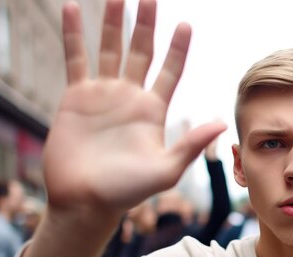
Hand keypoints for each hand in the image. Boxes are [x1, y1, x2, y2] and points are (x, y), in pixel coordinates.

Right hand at [44, 0, 225, 218]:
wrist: (85, 201)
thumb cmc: (127, 191)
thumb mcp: (166, 169)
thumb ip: (190, 145)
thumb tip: (220, 123)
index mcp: (153, 111)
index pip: (170, 71)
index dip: (178, 48)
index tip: (186, 24)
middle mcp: (130, 98)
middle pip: (141, 52)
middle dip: (146, 25)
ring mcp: (103, 95)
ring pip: (110, 50)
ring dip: (114, 23)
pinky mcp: (76, 97)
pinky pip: (75, 59)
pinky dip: (74, 35)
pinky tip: (72, 9)